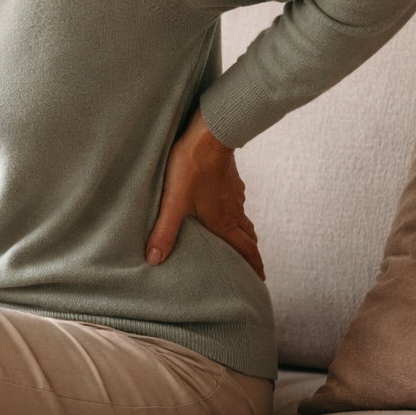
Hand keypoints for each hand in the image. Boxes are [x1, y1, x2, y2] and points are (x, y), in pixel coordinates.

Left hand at [146, 110, 263, 279]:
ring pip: (243, 220)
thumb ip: (164, 232)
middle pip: (248, 237)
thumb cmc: (191, 167)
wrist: (209, 134)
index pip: (245, 250)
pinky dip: (236, 214)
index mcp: (224, 222)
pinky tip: (225, 209)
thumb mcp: (174, 202)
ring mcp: (234, 194)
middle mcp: (234, 210)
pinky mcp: (230, 180)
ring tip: (240, 242)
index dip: (254, 266)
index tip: (261, 280)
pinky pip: (237, 203)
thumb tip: (154, 260)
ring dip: (244, 234)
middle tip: (252, 267)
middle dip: (251, 254)